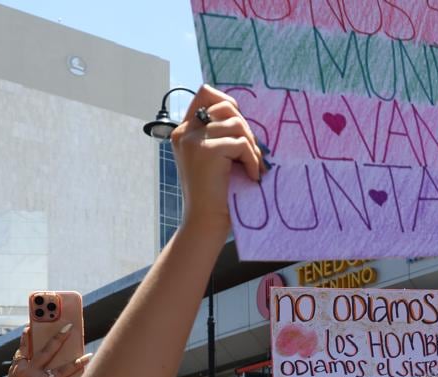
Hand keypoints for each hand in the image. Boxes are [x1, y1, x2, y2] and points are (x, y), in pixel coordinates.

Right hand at [4, 327, 90, 376]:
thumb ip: (27, 369)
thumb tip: (47, 361)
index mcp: (19, 367)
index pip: (25, 346)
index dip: (29, 335)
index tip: (34, 323)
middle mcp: (27, 371)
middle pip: (46, 351)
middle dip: (59, 338)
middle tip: (70, 327)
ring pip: (60, 370)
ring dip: (76, 363)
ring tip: (87, 356)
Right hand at [172, 86, 262, 230]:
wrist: (206, 222)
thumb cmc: (216, 194)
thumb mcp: (215, 158)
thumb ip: (221, 135)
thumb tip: (242, 117)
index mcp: (184, 132)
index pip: (205, 94)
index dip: (228, 103)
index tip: (241, 128)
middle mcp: (185, 132)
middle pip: (226, 107)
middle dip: (246, 129)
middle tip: (252, 155)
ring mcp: (193, 140)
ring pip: (236, 124)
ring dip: (252, 147)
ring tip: (253, 167)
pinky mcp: (207, 151)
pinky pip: (241, 144)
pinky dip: (252, 160)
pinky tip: (252, 176)